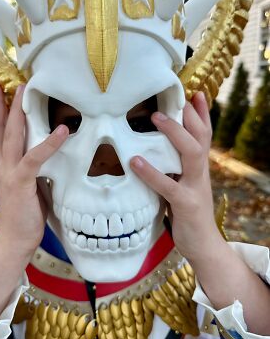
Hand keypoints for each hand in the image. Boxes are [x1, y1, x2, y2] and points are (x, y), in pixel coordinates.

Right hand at [0, 81, 68, 260]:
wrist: (14, 241)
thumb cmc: (26, 215)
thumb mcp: (30, 185)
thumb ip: (35, 168)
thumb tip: (52, 153)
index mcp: (5, 164)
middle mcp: (3, 164)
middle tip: (0, 81)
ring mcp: (10, 172)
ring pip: (11, 136)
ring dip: (17, 112)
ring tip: (23, 91)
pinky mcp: (21, 182)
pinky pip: (34, 157)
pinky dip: (48, 143)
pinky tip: (62, 131)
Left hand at [129, 92, 220, 262]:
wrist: (204, 246)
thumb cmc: (187, 210)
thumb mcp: (183, 182)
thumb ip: (173, 164)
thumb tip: (154, 144)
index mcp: (198, 166)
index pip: (204, 134)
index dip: (201, 113)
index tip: (195, 92)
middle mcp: (200, 172)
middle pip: (200, 137)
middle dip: (188, 116)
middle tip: (174, 98)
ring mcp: (194, 187)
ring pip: (191, 153)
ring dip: (174, 133)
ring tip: (155, 117)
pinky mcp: (185, 205)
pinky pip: (169, 186)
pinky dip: (151, 172)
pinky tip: (135, 161)